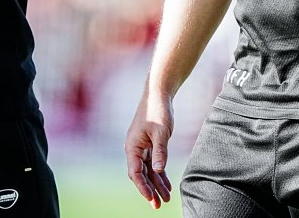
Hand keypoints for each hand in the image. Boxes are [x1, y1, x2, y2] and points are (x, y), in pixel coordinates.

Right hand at [125, 90, 174, 208]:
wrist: (158, 94)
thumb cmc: (158, 111)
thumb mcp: (161, 132)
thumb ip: (160, 151)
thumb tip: (158, 170)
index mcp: (132, 146)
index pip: (135, 172)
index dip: (142, 187)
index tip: (151, 198)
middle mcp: (134, 148)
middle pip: (140, 174)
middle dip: (149, 190)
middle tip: (158, 205)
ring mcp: (141, 147)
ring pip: (147, 171)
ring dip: (156, 184)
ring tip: (165, 198)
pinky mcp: (149, 144)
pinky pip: (153, 163)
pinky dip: (159, 174)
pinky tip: (166, 184)